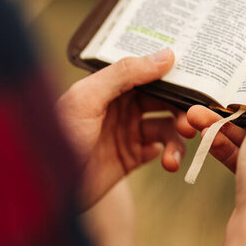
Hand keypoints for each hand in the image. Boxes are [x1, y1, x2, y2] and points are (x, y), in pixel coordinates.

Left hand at [56, 49, 196, 209]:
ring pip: (166, 127)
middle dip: (181, 109)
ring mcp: (127, 131)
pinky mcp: (131, 157)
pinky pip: (160, 150)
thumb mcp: (88, 98)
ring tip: (174, 156)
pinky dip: (169, 154)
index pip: (149, 73)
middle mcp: (121, 105)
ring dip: (177, 138)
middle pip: (164, 100)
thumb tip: (166, 55)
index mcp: (110, 85)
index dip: (173, 74)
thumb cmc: (58, 136)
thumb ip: (125, 73)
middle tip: (192, 122)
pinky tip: (165, 161)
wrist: (46, 190)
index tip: (199, 77)